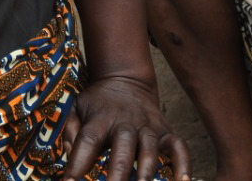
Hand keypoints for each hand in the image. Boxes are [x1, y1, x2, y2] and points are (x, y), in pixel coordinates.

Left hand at [62, 76, 190, 180]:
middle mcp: (126, 123)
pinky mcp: (166, 132)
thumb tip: (68, 153)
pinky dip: (183, 164)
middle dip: (118, 171)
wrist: (125, 80)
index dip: (78, 162)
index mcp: (101, 118)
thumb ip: (70, 130)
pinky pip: (178, 147)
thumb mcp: (77, 107)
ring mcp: (148, 127)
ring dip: (146, 169)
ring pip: (150, 148)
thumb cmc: (98, 103)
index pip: (88, 140)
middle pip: (123, 146)